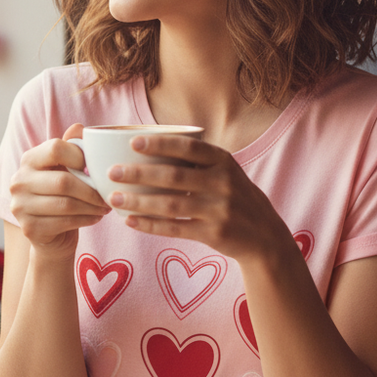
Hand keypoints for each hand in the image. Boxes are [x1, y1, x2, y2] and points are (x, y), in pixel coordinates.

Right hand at [9, 122, 110, 257]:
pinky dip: (87, 219)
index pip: (55, 149)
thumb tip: (79, 127)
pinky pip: (65, 222)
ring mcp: (20, 206)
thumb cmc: (61, 194)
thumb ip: (72, 147)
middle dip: (92, 190)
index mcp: (29, 160)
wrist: (49, 232)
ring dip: (92, 206)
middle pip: (63, 181)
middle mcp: (19, 181)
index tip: (94, 169)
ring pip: (66, 204)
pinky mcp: (29, 228)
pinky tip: (96, 217)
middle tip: (108, 195)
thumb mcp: (65, 168)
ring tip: (105, 206)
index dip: (80, 157)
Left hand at [107, 133, 295, 265]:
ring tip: (113, 199)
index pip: (189, 147)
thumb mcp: (224, 170)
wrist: (264, 234)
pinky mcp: (215, 234)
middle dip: (139, 174)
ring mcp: (220, 210)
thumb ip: (196, 159)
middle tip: (112, 172)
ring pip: (171, 205)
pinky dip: (150, 225)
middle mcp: (223, 183)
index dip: (161, 144)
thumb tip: (146, 145)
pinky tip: (130, 221)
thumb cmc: (231, 194)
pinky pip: (175, 228)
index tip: (132, 142)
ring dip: (139, 202)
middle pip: (174, 177)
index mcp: (223, 160)